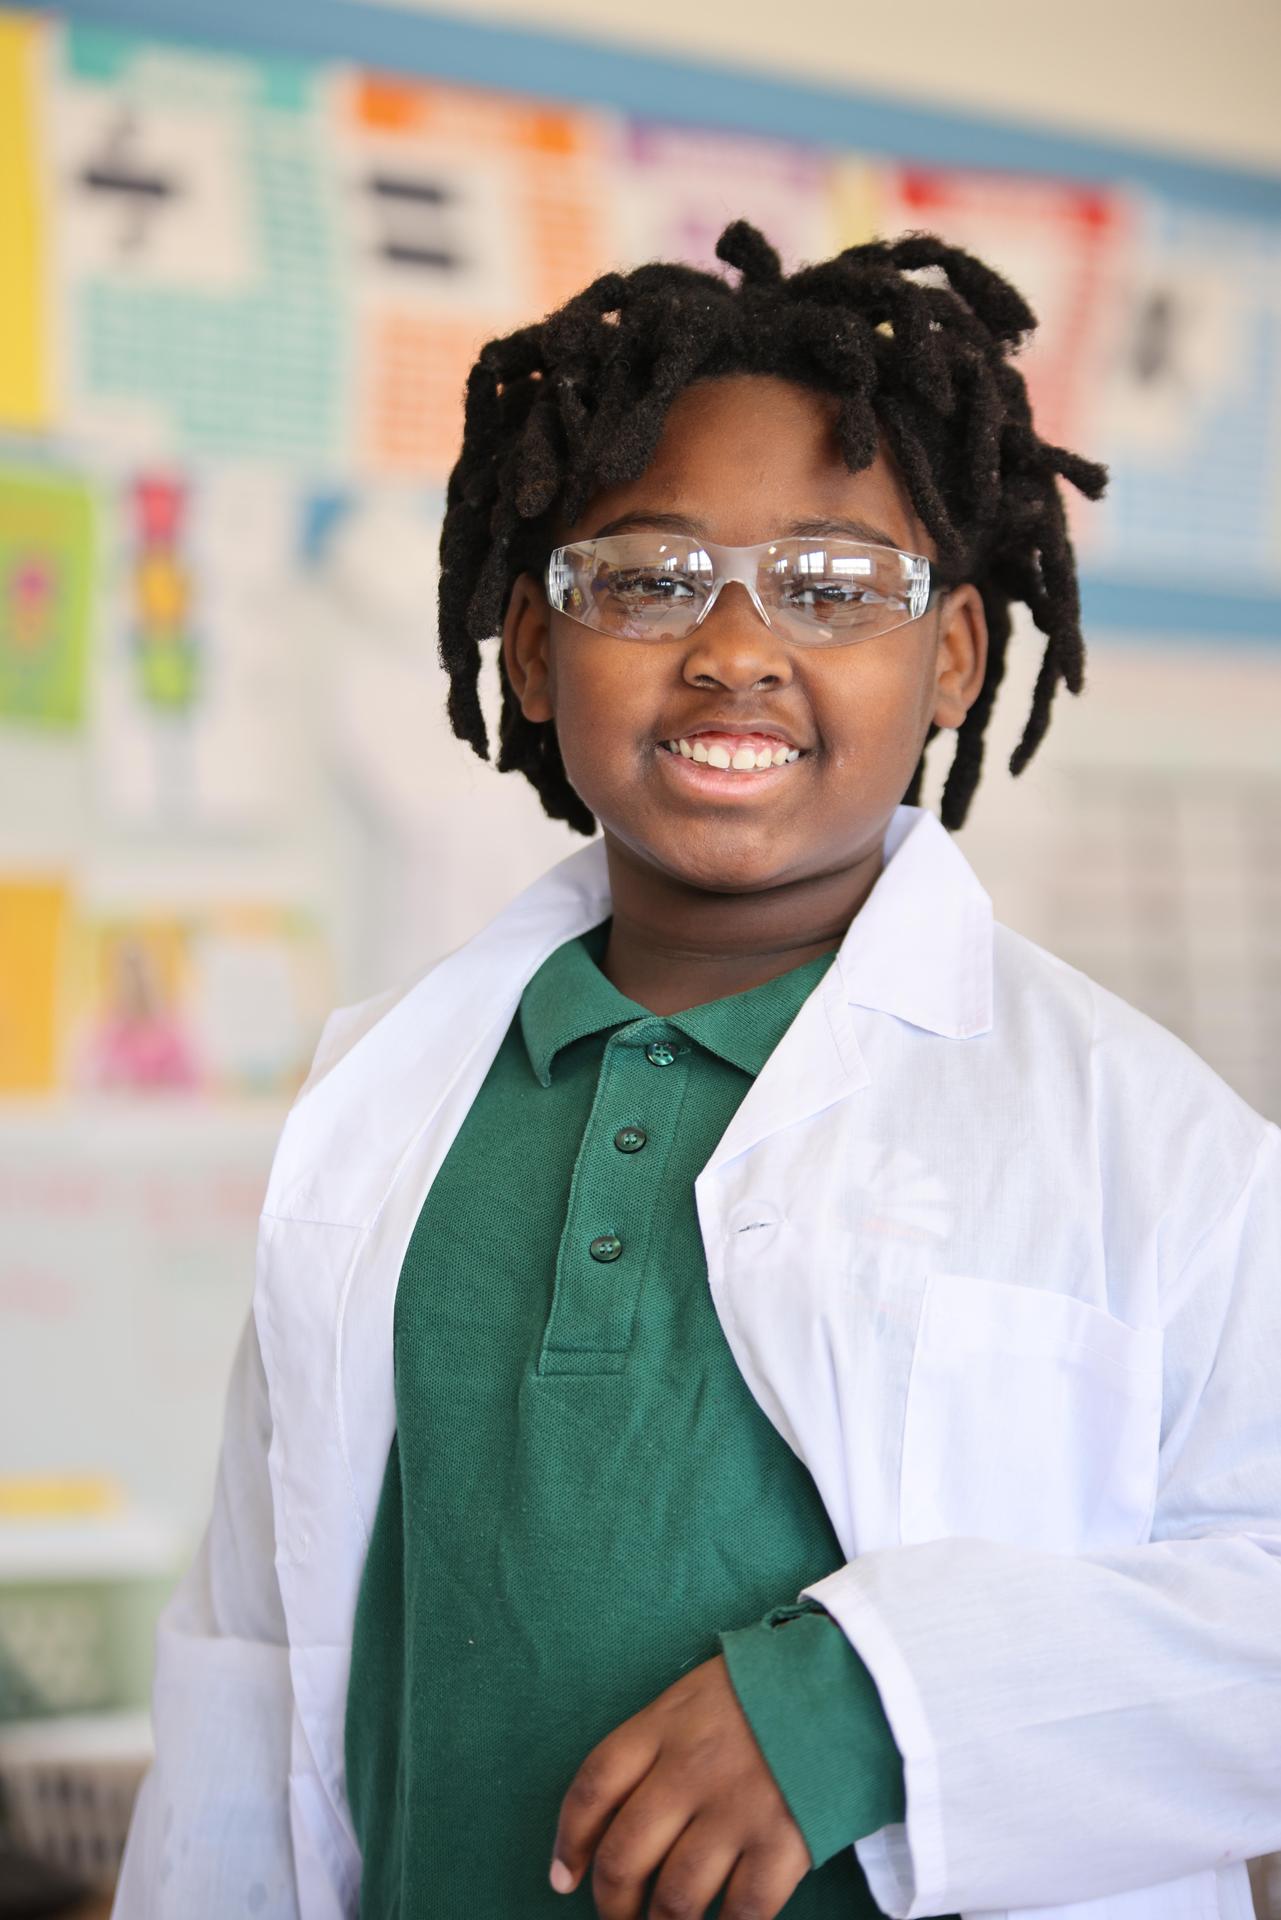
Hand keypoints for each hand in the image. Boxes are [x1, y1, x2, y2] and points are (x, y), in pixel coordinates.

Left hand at [549, 1652, 810, 1918]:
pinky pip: (742, 1912)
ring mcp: (737, 1808)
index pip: (593, 1787)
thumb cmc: (765, 1691)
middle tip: (618, 1919)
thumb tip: (613, 1815)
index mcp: (663, 1725)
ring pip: (675, 1897)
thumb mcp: (695, 1696)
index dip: (569, 1842)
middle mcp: (690, 1769)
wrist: (849, 1678)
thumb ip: (656, 1745)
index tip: (564, 1878)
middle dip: (612, 1904)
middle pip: (624, 1855)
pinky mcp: (784, 1840)